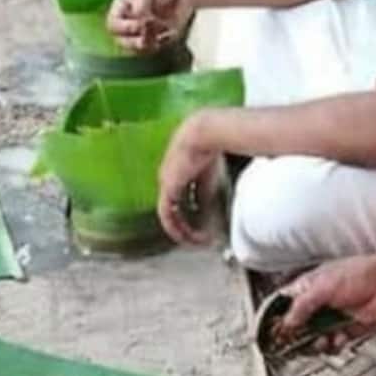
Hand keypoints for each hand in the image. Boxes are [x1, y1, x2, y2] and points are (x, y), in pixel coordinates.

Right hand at [107, 0, 194, 52]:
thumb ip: (141, 3)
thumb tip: (140, 20)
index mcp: (122, 8)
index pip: (113, 24)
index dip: (123, 28)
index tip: (140, 24)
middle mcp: (129, 22)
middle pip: (121, 41)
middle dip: (134, 42)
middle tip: (148, 35)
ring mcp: (143, 32)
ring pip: (137, 49)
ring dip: (149, 43)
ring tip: (162, 29)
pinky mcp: (158, 38)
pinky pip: (156, 48)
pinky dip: (163, 42)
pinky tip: (170, 31)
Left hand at [155, 112, 223, 245]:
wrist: (204, 134)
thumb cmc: (210, 149)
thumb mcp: (208, 179)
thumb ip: (203, 198)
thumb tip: (205, 216)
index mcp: (178, 173)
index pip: (181, 200)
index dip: (190, 215)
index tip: (201, 226)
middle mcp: (168, 179)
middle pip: (174, 209)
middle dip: (186, 227)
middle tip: (198, 239)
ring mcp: (166, 183)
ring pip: (169, 214)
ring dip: (181, 230)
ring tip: (194, 241)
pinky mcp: (167, 187)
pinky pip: (166, 214)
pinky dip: (175, 227)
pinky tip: (185, 235)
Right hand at [276, 255, 375, 336]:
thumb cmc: (360, 274)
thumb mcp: (324, 287)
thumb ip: (303, 304)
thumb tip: (288, 320)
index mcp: (311, 285)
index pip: (289, 301)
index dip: (282, 314)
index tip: (279, 327)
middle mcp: (321, 300)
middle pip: (301, 322)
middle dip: (301, 333)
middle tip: (301, 339)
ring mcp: (333, 315)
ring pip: (316, 335)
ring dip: (318, 340)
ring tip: (323, 340)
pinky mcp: (346, 328)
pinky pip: (334, 342)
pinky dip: (335, 343)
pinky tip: (339, 339)